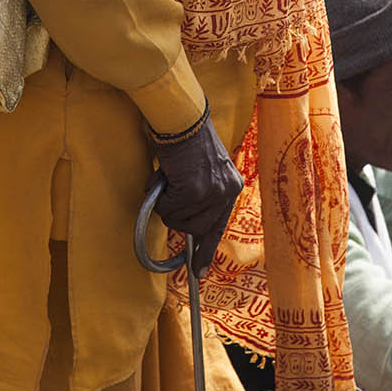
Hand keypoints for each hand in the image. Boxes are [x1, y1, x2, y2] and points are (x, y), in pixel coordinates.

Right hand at [147, 108, 242, 275]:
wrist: (183, 118)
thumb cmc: (187, 140)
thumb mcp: (204, 169)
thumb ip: (200, 194)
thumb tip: (182, 219)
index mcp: (231, 186)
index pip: (219, 225)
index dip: (206, 250)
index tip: (198, 271)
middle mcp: (227, 191)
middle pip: (197, 228)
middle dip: (178, 216)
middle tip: (170, 194)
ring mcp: (211, 193)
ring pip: (180, 221)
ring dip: (168, 205)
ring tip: (169, 179)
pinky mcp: (194, 191)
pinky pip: (168, 209)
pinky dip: (160, 196)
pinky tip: (164, 177)